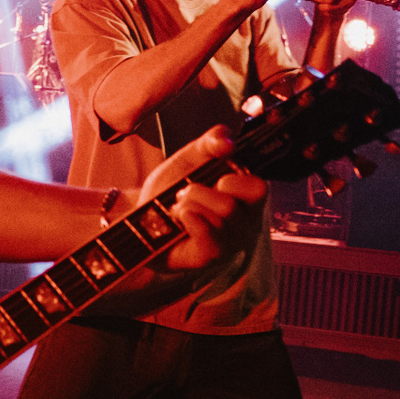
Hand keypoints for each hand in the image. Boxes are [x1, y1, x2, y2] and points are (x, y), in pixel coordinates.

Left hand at [132, 125, 265, 273]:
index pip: (259, 187)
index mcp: (246, 197)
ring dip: (189, 205)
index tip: (212, 179)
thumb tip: (228, 143)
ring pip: (221, 215)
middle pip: (235, 203)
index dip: (233, 179)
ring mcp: (230, 242)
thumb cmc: (171, 189)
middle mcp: (245, 223)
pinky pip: (209, 236)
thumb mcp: (191, 158)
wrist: (141, 216)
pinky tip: (179, 219)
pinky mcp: (211, 256)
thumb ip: (212, 142)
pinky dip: (189, 219)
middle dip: (202, 191)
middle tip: (187, 194)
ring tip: (178, 209)